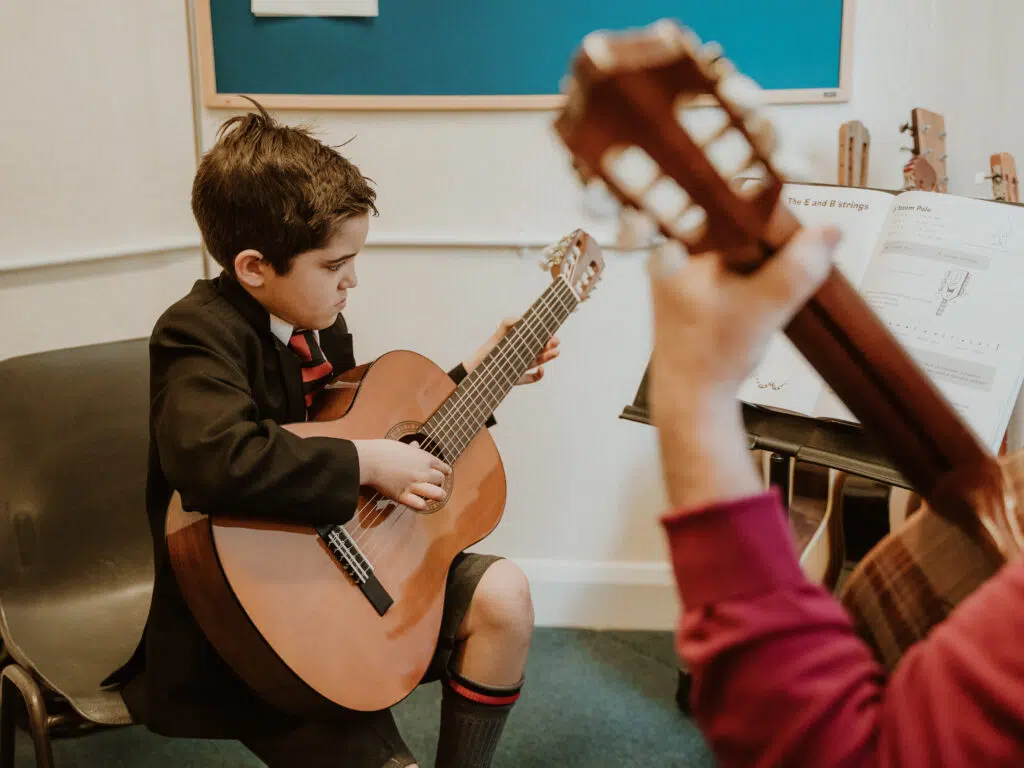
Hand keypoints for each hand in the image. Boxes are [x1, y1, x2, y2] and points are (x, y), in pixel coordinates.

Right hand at [352, 439, 451, 510]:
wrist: (369, 460)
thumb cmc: (382, 451)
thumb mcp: (401, 446)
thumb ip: (412, 449)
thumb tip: (416, 444)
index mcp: (424, 458)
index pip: (443, 467)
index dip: (445, 471)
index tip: (445, 474)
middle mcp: (422, 471)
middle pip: (440, 480)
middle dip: (438, 483)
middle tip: (433, 484)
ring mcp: (414, 484)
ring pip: (438, 494)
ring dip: (437, 495)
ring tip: (434, 496)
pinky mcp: (403, 495)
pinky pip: (420, 505)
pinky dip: (422, 505)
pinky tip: (420, 502)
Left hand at [464, 316, 560, 384]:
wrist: (475, 366)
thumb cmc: (489, 349)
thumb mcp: (500, 332)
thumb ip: (510, 322)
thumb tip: (522, 319)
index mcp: (521, 343)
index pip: (538, 339)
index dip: (547, 337)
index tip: (553, 333)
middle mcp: (523, 355)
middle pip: (541, 350)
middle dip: (550, 346)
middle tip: (556, 342)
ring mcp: (522, 367)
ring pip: (539, 362)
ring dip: (548, 357)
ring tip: (556, 352)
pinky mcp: (518, 378)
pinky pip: (532, 378)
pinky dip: (539, 375)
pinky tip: (541, 369)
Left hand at [647, 226, 838, 508]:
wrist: (692, 401)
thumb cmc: (712, 357)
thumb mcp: (765, 308)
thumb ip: (798, 268)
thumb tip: (830, 232)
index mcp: (678, 249)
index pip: (728, 206)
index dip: (767, 211)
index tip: (797, 227)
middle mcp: (674, 255)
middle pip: (733, 225)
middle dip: (769, 239)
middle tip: (801, 250)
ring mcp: (680, 273)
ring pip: (735, 248)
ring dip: (764, 258)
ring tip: (787, 274)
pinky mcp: (692, 291)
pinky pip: (730, 268)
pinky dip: (753, 275)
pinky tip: (769, 292)